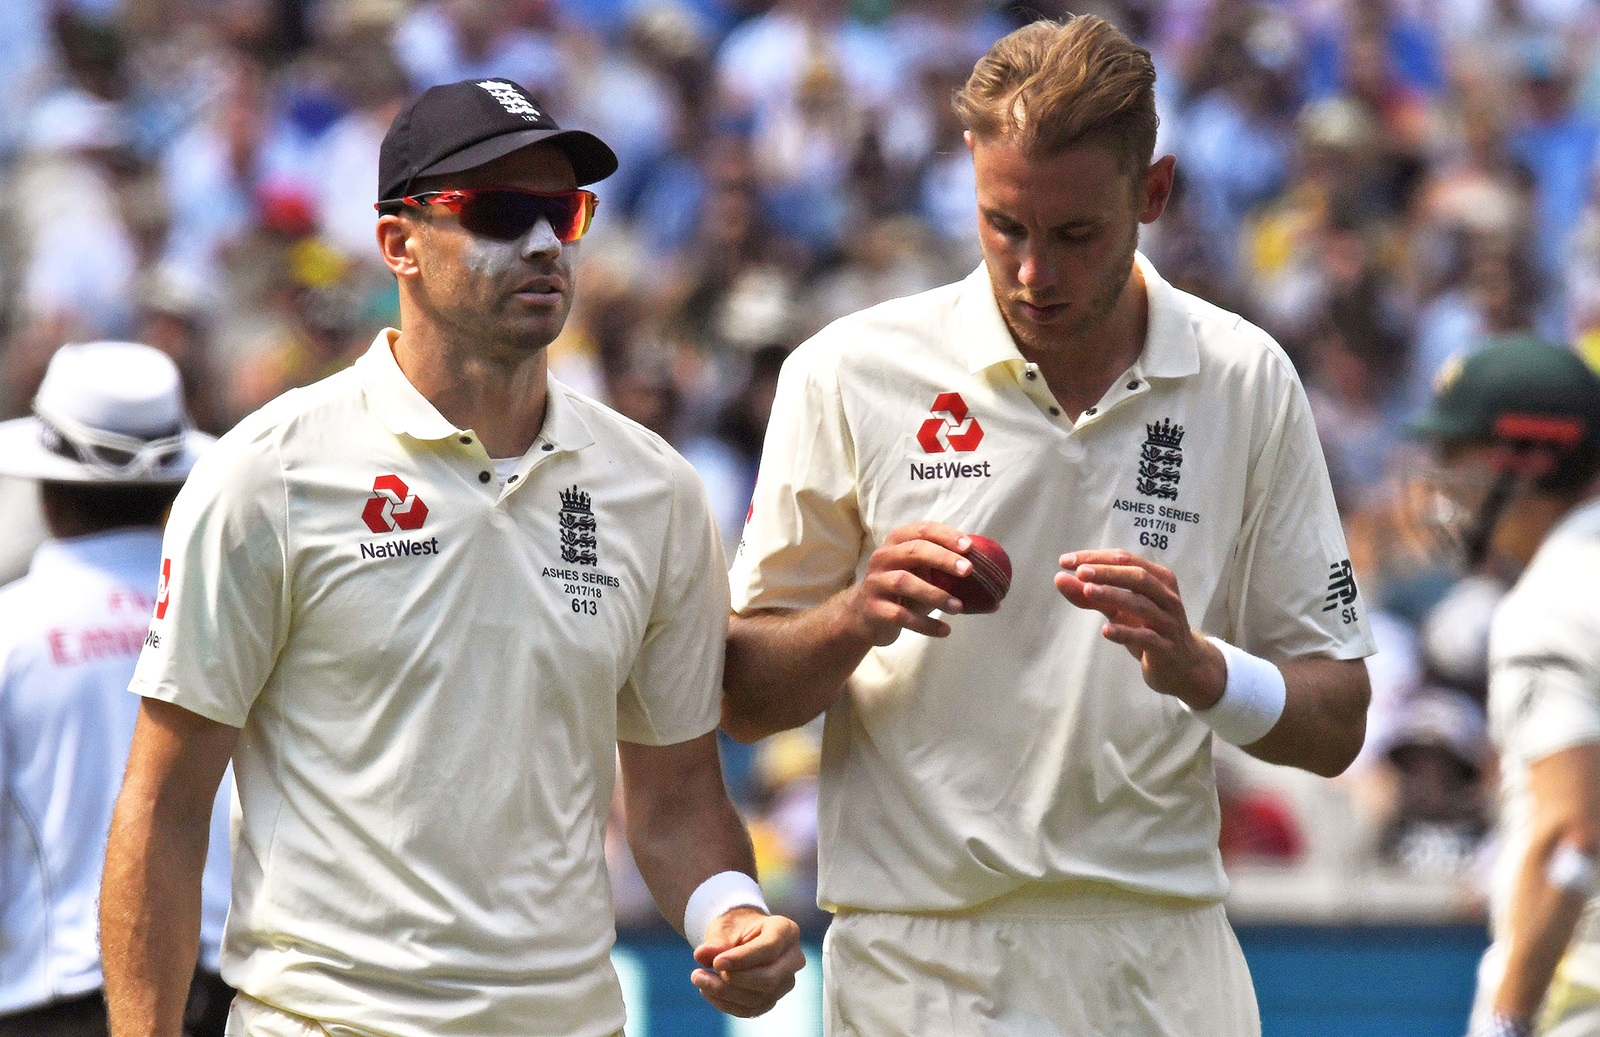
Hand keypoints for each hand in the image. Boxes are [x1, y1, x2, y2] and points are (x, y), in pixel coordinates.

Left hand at [690, 906, 805, 1016]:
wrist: (743, 937)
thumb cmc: (736, 928)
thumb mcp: (724, 928)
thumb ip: (715, 942)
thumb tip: (701, 955)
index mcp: (786, 931)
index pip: (769, 949)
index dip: (742, 959)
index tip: (716, 962)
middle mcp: (793, 958)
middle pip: (769, 979)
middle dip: (733, 981)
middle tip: (700, 974)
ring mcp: (786, 981)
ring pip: (759, 998)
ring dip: (724, 994)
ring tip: (699, 979)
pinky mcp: (773, 999)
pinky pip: (751, 1009)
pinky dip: (726, 1003)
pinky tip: (707, 990)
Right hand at [845, 522, 971, 645]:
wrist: (864, 616)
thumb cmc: (904, 592)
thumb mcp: (926, 579)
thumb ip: (955, 584)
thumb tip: (997, 601)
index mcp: (899, 542)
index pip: (923, 530)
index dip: (947, 536)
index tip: (969, 546)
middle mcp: (884, 557)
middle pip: (913, 551)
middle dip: (943, 558)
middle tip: (968, 571)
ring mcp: (876, 582)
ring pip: (904, 582)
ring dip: (935, 594)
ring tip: (958, 607)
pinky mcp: (873, 608)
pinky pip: (900, 615)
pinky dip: (924, 624)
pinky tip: (944, 630)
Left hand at [1055, 549, 1225, 709]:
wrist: (1180, 665)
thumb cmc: (1146, 629)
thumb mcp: (1118, 609)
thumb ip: (1091, 595)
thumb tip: (1059, 578)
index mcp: (1157, 579)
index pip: (1125, 560)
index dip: (1095, 558)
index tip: (1065, 561)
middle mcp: (1166, 596)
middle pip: (1137, 577)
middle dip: (1107, 572)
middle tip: (1080, 572)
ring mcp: (1168, 622)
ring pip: (1142, 604)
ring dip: (1113, 595)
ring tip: (1087, 591)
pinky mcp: (1167, 647)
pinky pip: (1147, 638)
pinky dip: (1126, 633)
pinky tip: (1106, 630)